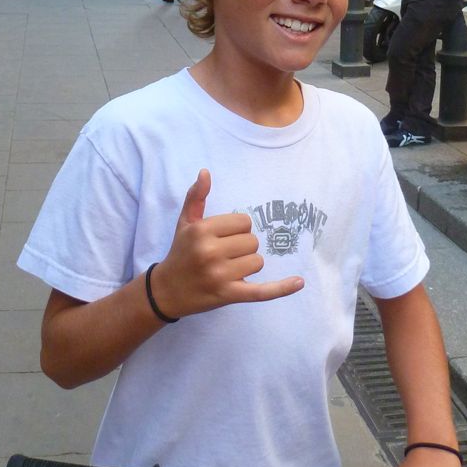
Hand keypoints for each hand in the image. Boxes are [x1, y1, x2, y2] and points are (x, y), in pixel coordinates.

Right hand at [151, 170, 303, 318]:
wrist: (167, 290)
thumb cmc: (180, 252)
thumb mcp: (185, 223)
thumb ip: (196, 197)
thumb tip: (205, 172)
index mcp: (202, 230)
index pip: (244, 222)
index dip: (237, 229)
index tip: (223, 238)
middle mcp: (210, 251)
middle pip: (252, 241)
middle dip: (242, 247)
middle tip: (223, 255)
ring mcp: (220, 275)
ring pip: (257, 262)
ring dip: (248, 265)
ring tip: (228, 269)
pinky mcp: (229, 295)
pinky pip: (262, 291)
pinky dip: (281, 288)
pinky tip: (298, 282)